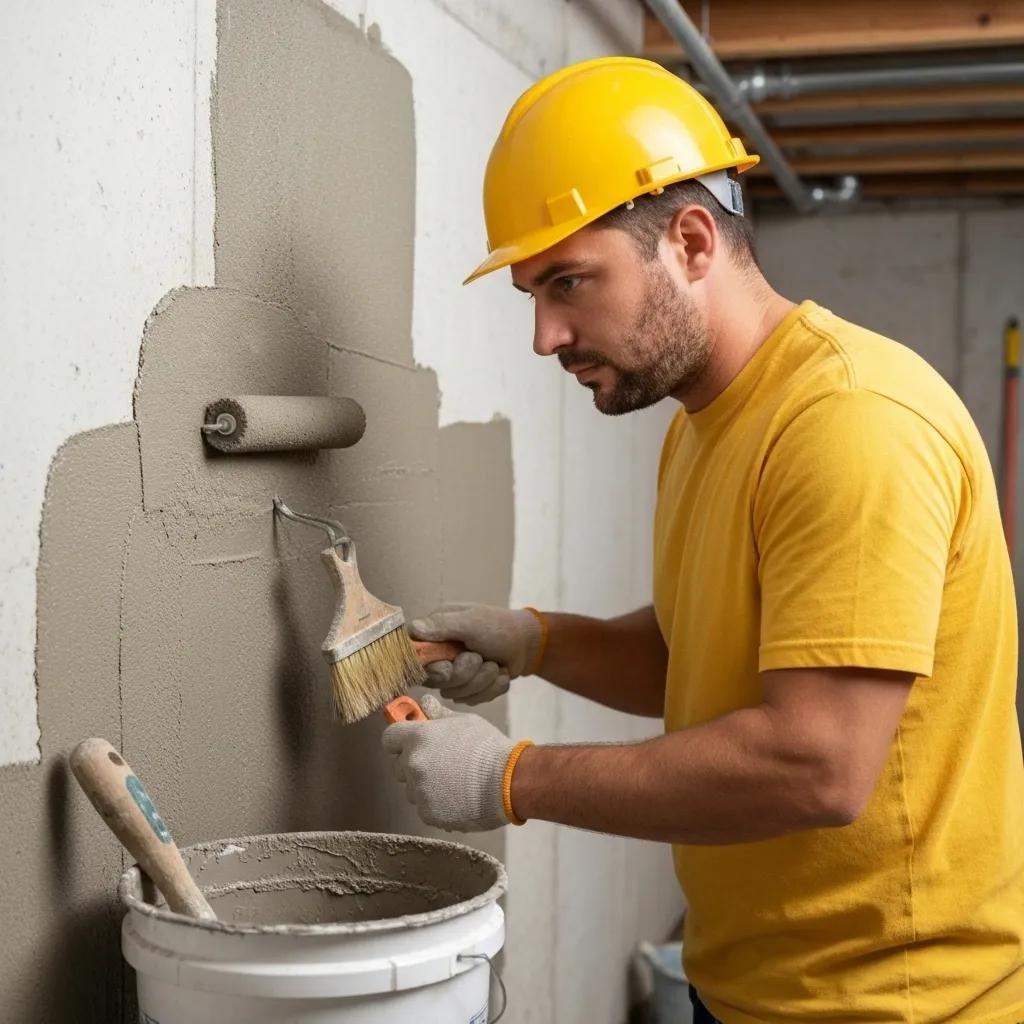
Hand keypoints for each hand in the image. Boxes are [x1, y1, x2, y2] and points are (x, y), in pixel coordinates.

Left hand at [381, 694, 516, 831]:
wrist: (508, 781)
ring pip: (412, 788)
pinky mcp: (428, 813)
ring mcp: (419, 790)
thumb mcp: (465, 721)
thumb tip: (424, 703)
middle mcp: (413, 764)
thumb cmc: (488, 747)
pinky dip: (436, 804)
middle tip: (440, 763)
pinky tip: (456, 797)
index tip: (410, 742)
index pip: (389, 738)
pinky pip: (424, 807)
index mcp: (418, 738)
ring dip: (425, 786)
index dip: (399, 740)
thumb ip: (439, 714)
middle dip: (413, 764)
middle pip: (398, 765)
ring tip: (453, 782)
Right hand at [408, 603, 543, 704]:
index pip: (416, 660)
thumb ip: (442, 625)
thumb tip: (412, 629)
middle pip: (437, 682)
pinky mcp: (468, 688)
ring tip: (495, 665)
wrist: (527, 644)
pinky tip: (499, 674)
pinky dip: (491, 689)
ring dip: (482, 681)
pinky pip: (472, 700)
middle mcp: (440, 655)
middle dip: (465, 675)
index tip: (448, 667)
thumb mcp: (472, 621)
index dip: (432, 670)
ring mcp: (454, 673)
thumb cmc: (499, 627)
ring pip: (456, 694)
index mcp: (435, 634)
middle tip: (480, 658)